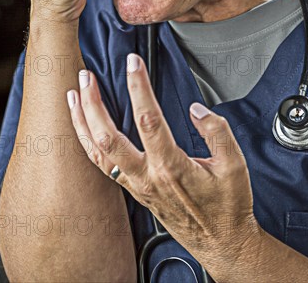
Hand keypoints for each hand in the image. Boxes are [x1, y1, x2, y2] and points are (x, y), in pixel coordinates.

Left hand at [66, 53, 260, 276]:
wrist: (220, 243)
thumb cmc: (227, 206)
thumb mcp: (234, 165)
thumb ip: (217, 132)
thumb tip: (197, 109)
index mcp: (172, 167)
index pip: (148, 119)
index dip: (138, 87)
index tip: (134, 63)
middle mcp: (147, 177)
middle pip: (108, 136)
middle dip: (93, 103)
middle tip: (87, 76)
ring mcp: (136, 185)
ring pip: (97, 152)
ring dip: (82, 121)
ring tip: (73, 95)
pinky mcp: (134, 190)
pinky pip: (102, 165)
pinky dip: (88, 142)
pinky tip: (84, 127)